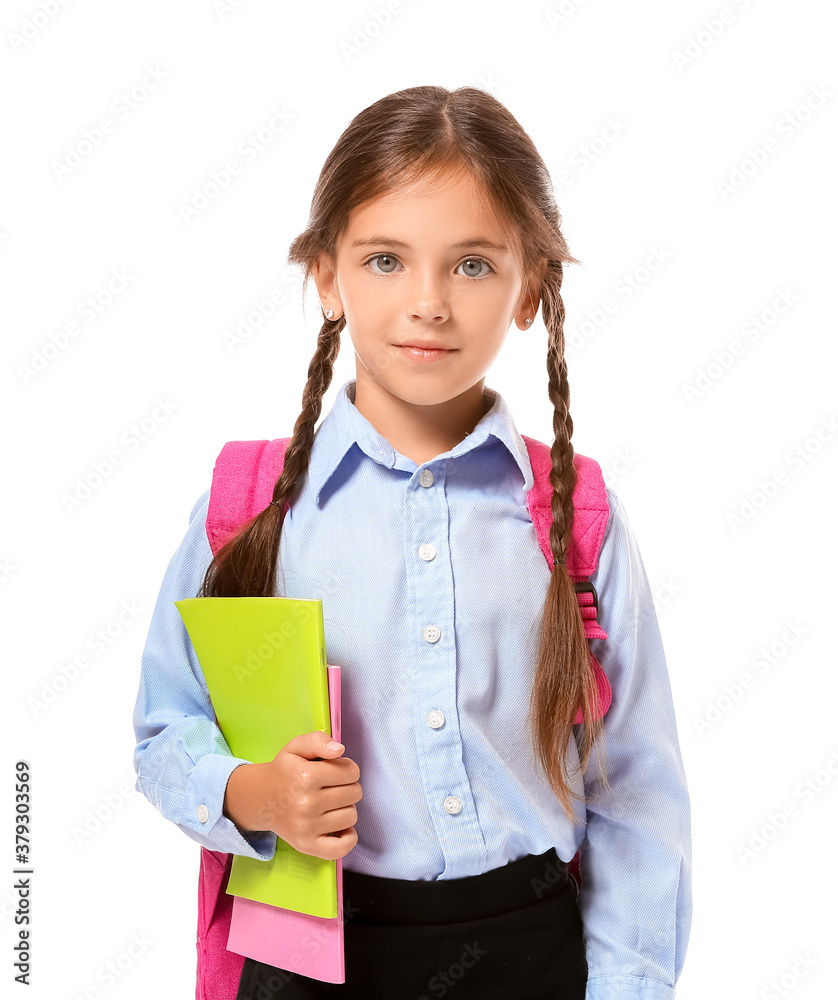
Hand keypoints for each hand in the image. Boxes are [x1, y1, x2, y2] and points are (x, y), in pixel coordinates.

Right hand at [223, 730, 361, 860]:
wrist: (261, 799)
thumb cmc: (284, 771)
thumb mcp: (296, 747)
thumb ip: (318, 740)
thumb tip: (339, 750)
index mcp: (306, 776)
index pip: (351, 771)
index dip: (348, 768)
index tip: (336, 770)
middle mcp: (306, 803)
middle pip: (354, 793)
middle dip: (348, 786)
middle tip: (331, 786)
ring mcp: (306, 827)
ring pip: (351, 816)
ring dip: (346, 807)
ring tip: (331, 803)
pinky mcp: (306, 845)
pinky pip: (342, 847)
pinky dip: (348, 837)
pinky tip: (339, 826)